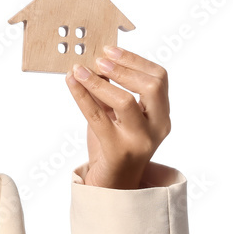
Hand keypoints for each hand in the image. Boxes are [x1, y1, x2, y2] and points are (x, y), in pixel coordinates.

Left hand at [64, 46, 170, 188]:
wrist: (112, 184)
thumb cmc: (114, 144)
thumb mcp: (116, 115)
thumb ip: (110, 91)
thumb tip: (93, 61)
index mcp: (161, 115)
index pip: (159, 78)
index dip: (135, 60)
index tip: (110, 49)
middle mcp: (157, 127)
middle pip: (152, 86)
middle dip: (123, 68)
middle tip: (98, 59)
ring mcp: (139, 140)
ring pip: (125, 101)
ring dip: (99, 81)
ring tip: (79, 70)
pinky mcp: (116, 149)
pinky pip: (96, 116)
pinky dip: (81, 94)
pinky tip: (70, 82)